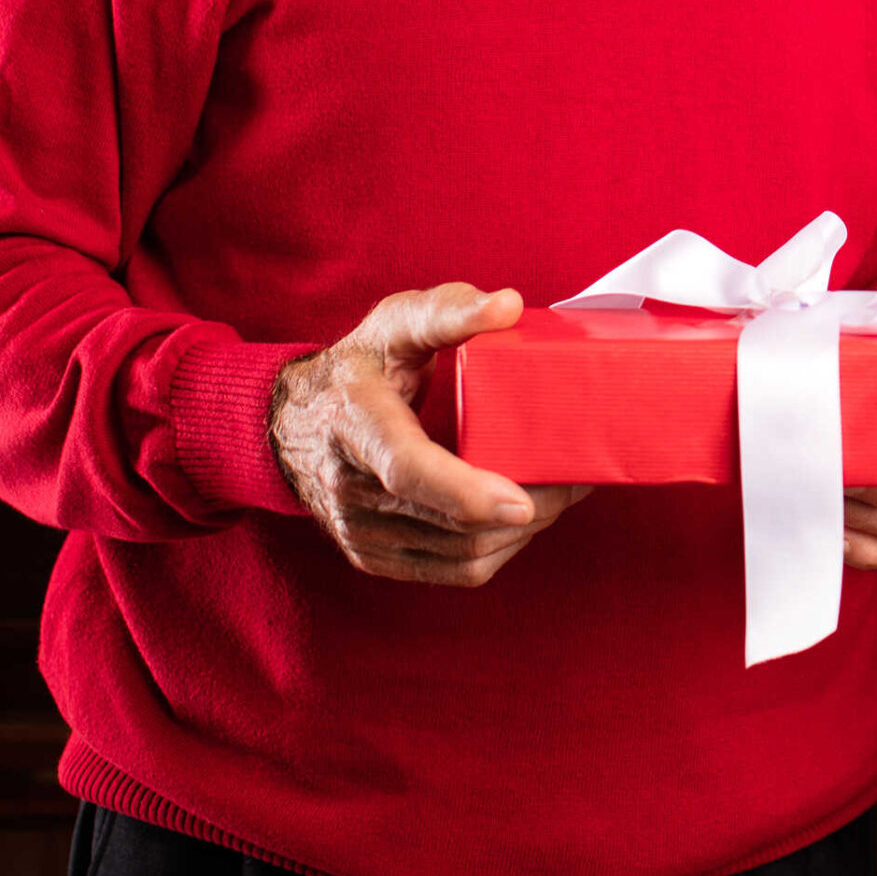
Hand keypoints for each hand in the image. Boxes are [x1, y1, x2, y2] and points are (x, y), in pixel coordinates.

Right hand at [271, 284, 591, 586]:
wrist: (297, 422)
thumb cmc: (361, 366)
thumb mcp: (397, 323)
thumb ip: (449, 310)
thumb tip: (507, 305)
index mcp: (357, 424)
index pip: (408, 471)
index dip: (467, 492)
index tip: (523, 500)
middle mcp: (351, 489)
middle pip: (452, 522)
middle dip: (530, 506)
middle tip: (578, 473)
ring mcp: (360, 532)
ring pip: (463, 554)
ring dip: (524, 531)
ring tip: (563, 492)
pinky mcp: (375, 557)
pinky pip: (454, 570)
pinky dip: (501, 549)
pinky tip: (525, 519)